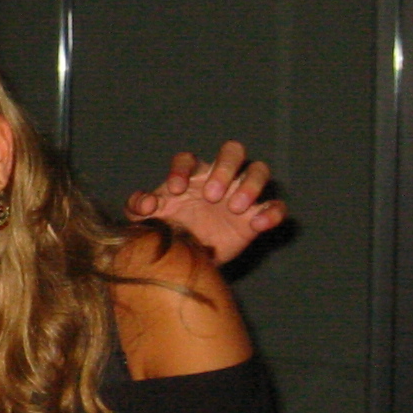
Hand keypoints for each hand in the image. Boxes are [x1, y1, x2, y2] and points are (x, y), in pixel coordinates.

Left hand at [126, 141, 286, 264]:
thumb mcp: (145, 220)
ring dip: (250, 185)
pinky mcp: (257, 216)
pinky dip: (272, 212)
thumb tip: (147, 201)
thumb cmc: (168, 231)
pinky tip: (257, 225)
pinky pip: (275, 206)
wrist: (187, 261)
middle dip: (224, 168)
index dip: (182, 170)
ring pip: (258, 170)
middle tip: (211, 195)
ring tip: (234, 208)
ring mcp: (241, 195)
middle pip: (232, 151)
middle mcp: (218, 178)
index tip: (175, 190)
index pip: (188, 159)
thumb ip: (138, 206)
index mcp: (190, 175)